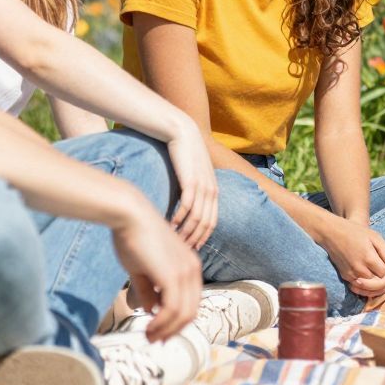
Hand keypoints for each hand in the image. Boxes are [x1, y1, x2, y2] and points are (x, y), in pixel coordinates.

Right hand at [112, 203, 203, 340]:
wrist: (130, 215)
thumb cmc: (133, 237)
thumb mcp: (142, 269)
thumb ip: (149, 290)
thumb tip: (150, 310)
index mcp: (190, 266)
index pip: (191, 302)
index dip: (177, 321)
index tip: (160, 333)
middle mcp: (193, 270)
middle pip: (191, 312)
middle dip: (173, 330)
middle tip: (154, 341)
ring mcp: (185, 273)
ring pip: (183, 314)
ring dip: (166, 330)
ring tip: (149, 337)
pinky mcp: (173, 276)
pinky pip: (172, 310)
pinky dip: (162, 323)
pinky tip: (149, 327)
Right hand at [163, 128, 218, 250]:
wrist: (182, 133)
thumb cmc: (184, 156)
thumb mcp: (192, 176)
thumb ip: (191, 192)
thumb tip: (183, 211)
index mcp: (214, 191)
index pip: (213, 222)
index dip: (203, 237)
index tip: (191, 249)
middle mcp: (212, 190)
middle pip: (207, 224)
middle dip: (195, 239)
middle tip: (182, 251)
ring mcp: (203, 186)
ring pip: (198, 218)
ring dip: (186, 232)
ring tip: (175, 242)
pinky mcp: (191, 180)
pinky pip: (187, 206)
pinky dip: (179, 218)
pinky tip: (170, 225)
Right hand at [316, 215, 384, 295]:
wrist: (333, 233)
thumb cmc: (356, 232)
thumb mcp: (375, 237)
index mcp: (369, 258)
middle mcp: (360, 269)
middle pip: (378, 284)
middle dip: (384, 280)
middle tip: (384, 271)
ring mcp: (351, 274)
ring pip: (368, 289)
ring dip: (375, 285)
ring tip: (378, 276)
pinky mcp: (345, 277)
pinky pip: (358, 288)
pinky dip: (365, 288)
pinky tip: (369, 281)